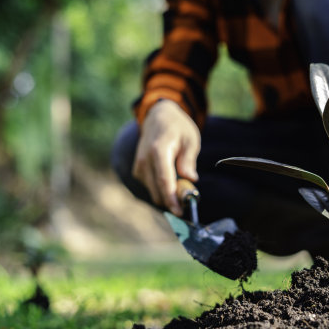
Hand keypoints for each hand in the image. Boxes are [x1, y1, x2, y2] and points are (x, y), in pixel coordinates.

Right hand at [132, 100, 200, 215]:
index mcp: (158, 150)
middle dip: (172, 200)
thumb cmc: (178, 128)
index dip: (172, 199)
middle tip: (188, 197)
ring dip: (167, 194)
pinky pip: (150, 186)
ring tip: (182, 182)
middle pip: (157, 190)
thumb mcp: (191, 140)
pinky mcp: (138, 170)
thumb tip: (190, 179)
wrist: (158, 117)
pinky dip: (161, 188)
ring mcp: (139, 165)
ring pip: (153, 191)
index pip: (164, 181)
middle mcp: (144, 159)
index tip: (180, 211)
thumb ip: (188, 160)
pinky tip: (171, 179)